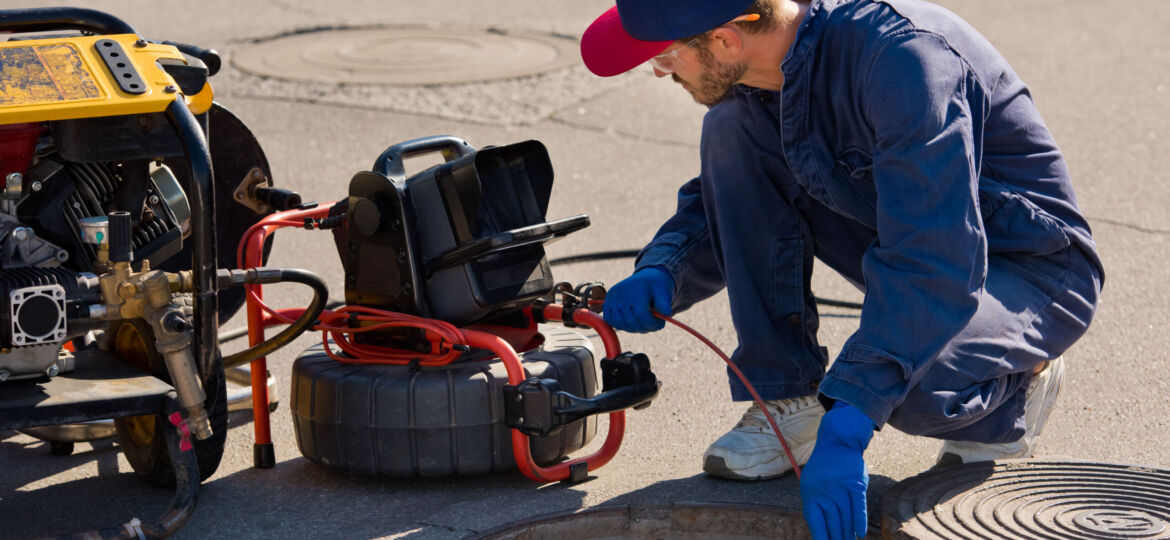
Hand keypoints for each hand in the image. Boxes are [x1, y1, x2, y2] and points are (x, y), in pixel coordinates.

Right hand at [603, 267, 673, 332]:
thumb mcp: (664, 292)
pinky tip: (632, 321)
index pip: (641, 314)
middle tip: (653, 324)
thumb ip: (664, 303)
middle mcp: (621, 293)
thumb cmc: (655, 287)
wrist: (646, 279)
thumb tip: (666, 313)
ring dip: (633, 328)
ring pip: (620, 324)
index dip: (652, 323)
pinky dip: (621, 325)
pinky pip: (610, 320)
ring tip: (643, 322)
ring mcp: (612, 298)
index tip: (661, 323)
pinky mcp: (607, 303)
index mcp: (637, 289)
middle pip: (631, 322)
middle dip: (645, 327)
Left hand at [800, 402, 874, 539]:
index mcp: (811, 494)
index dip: (820, 537)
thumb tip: (820, 532)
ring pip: (845, 516)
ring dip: (847, 534)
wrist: (837, 443)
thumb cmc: (823, 468)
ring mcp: (841, 488)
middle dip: (836, 539)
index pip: (815, 522)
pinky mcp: (856, 483)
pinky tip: (859, 533)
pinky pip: (858, 505)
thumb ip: (814, 506)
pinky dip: (859, 520)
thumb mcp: (810, 485)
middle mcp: (825, 492)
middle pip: (832, 522)